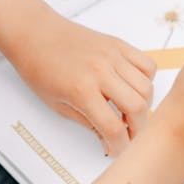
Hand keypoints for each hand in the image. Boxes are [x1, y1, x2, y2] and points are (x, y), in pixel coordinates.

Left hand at [12, 12, 155, 156]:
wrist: (35, 34)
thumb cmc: (39, 67)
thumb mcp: (57, 104)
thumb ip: (87, 123)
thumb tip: (108, 138)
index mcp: (81, 90)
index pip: (114, 127)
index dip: (120, 146)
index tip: (118, 149)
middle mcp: (101, 71)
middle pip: (138, 107)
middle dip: (137, 129)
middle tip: (128, 134)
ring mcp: (112, 56)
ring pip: (147, 87)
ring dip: (143, 105)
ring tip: (129, 111)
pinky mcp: (118, 45)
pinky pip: (147, 64)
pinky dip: (146, 80)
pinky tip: (132, 87)